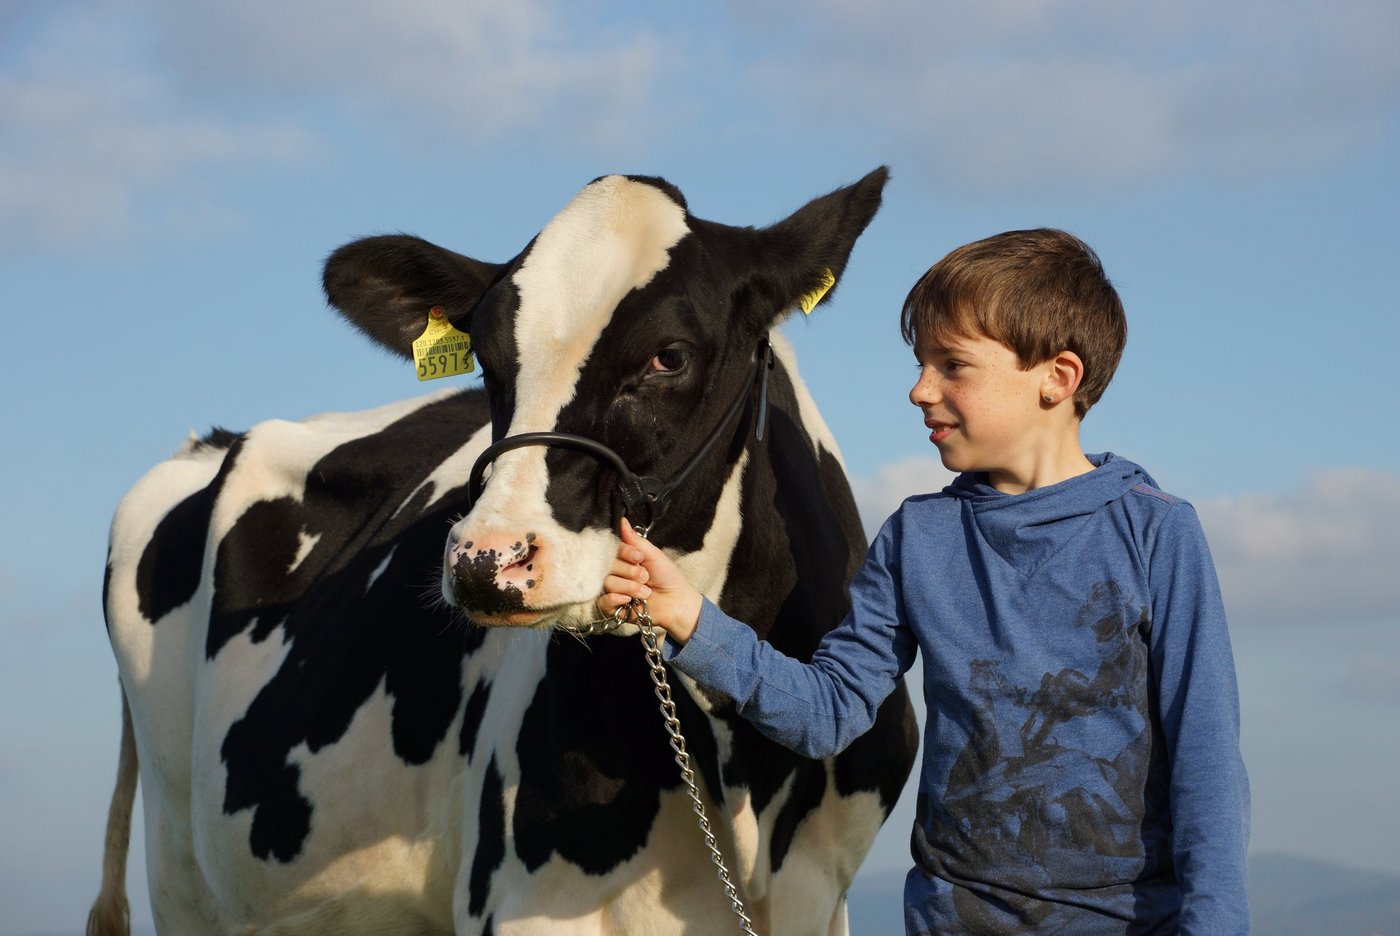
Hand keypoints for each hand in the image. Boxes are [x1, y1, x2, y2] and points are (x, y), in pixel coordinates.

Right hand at [598, 518, 702, 643]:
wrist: (676, 602)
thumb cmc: (667, 576)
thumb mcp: (653, 555)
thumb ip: (635, 540)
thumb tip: (622, 520)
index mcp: (625, 558)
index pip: (612, 549)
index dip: (625, 553)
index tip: (639, 557)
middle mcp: (617, 572)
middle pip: (607, 566)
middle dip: (629, 571)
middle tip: (646, 577)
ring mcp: (614, 589)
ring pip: (607, 582)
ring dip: (629, 587)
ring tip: (645, 592)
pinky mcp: (613, 607)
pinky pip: (604, 601)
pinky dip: (616, 599)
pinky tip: (629, 601)